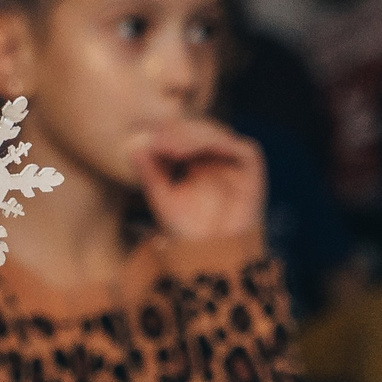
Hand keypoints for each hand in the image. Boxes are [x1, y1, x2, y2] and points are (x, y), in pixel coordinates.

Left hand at [131, 119, 265, 244]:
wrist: (211, 251)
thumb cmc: (186, 228)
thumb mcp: (162, 195)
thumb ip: (149, 172)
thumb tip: (132, 147)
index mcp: (197, 158)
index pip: (181, 135)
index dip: (164, 135)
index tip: (144, 142)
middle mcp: (217, 153)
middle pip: (196, 130)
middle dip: (175, 133)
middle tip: (155, 142)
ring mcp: (234, 155)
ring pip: (212, 133)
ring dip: (189, 137)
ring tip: (168, 148)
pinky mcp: (250, 160)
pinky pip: (232, 144)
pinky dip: (213, 142)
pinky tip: (189, 151)